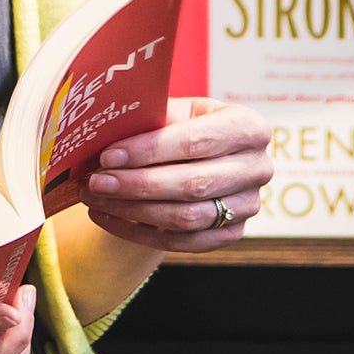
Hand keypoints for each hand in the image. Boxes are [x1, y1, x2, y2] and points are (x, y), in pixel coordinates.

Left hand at [80, 98, 274, 254]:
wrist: (197, 153)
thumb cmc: (180, 124)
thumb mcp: (171, 110)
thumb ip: (146, 119)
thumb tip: (99, 132)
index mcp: (249, 127)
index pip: (196, 141)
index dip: (149, 150)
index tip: (108, 156)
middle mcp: (257, 167)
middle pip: (193, 184)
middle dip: (137, 184)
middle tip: (95, 182)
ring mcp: (249, 205)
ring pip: (186, 218)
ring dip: (133, 210)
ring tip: (95, 198)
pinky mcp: (231, 233)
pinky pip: (182, 242)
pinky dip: (138, 233)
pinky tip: (106, 216)